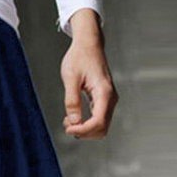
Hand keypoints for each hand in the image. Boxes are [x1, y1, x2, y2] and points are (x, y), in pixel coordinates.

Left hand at [61, 9, 117, 139]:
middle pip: (102, 129)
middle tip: (66, 125)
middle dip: (83, 132)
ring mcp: (108, 100)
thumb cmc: (79, 57)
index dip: (83, 130)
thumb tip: (74, 121)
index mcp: (104, 92)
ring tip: (68, 120)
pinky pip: (97, 120)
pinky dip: (85, 124)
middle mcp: (110, 98)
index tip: (68, 128)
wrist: (88, 45)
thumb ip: (72, 100)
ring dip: (84, 130)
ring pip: (100, 127)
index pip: (98, 122)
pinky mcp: (103, 101)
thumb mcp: (70, 78)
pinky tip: (72, 117)